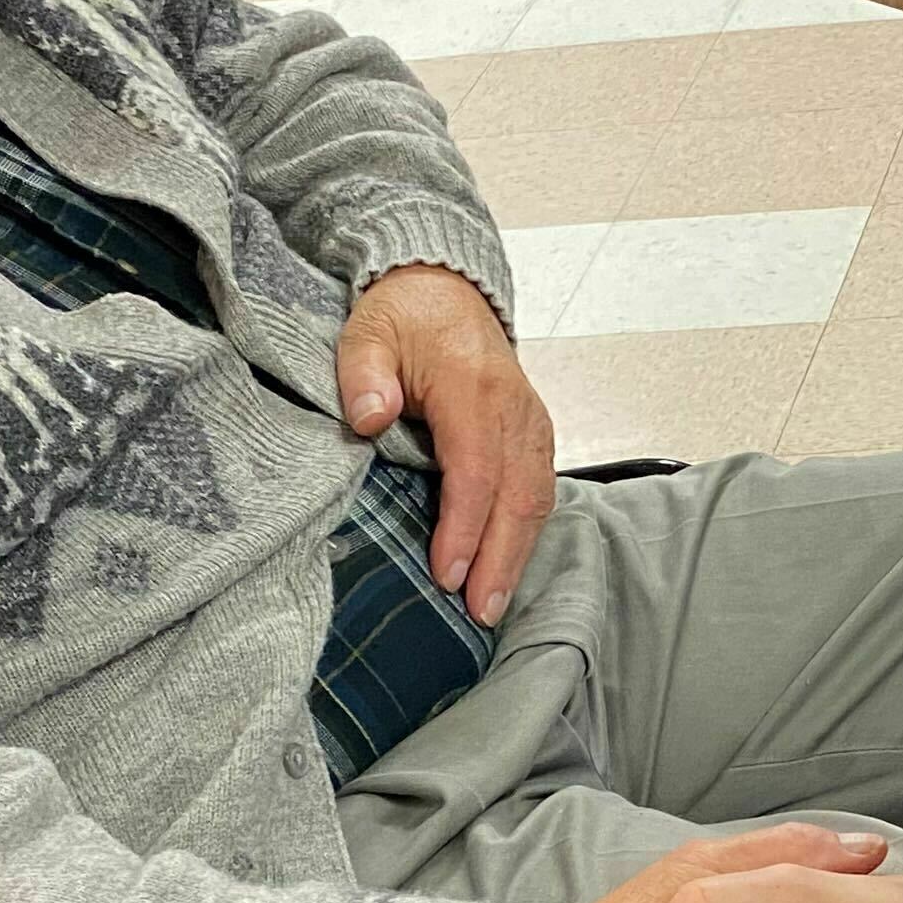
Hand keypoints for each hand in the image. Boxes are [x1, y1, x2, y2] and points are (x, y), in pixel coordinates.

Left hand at [335, 261, 555, 626]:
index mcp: (474, 387)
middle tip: (480, 612)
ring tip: (494, 604)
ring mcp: (532, 422)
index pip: (477, 469)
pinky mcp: (535, 435)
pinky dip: (526, 533)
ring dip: (518, 554)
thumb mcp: (366, 332)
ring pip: (537, 498)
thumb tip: (370, 418)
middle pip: (518, 495)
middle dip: (500, 559)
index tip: (447, 573)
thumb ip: (363, 374)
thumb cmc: (402, 319)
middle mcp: (515, 408)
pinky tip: (508, 567)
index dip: (465, 526)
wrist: (444, 290)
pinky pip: (540, 490)